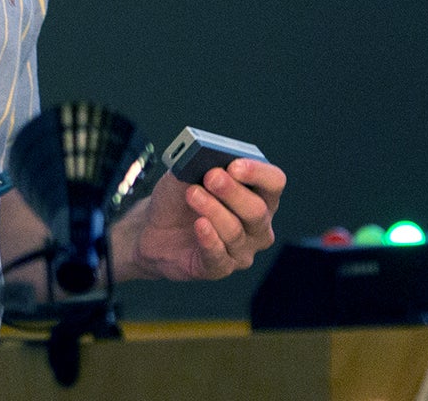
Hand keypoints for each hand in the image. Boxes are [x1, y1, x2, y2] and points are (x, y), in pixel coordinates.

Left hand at [128, 158, 284, 281]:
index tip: (234, 165)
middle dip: (233, 191)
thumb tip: (204, 160)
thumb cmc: (179, 199)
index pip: (274, 182)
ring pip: (235, 231)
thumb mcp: (185, 173)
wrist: (153, 228)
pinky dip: (209, 239)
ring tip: (192, 194)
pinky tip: (200, 225)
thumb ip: (196, 163)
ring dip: (213, 210)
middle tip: (211, 176)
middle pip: (257, 210)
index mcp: (259, 195)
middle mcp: (258, 225)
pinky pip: (219, 257)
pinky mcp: (221, 267)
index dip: (258, 173)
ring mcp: (242, 250)